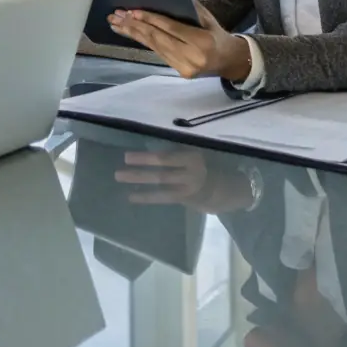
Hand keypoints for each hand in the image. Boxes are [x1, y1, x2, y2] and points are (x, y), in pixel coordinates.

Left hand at [107, 3, 250, 82]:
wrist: (229, 60)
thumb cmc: (216, 34)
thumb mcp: (208, 18)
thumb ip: (189, 8)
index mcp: (202, 42)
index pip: (171, 28)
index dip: (150, 19)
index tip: (132, 11)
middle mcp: (193, 57)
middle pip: (158, 39)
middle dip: (135, 26)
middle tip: (117, 16)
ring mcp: (185, 67)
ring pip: (154, 47)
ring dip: (133, 34)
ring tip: (116, 24)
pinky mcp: (178, 71)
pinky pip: (158, 53)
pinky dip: (143, 41)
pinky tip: (130, 33)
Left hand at [115, 148, 255, 212]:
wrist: (228, 187)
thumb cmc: (207, 163)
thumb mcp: (196, 152)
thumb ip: (177, 151)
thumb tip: (150, 146)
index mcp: (193, 157)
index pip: (166, 157)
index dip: (146, 158)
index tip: (127, 156)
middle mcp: (190, 172)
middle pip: (161, 172)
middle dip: (139, 170)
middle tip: (118, 170)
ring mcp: (188, 187)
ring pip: (160, 185)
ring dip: (139, 182)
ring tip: (120, 178)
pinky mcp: (185, 199)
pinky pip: (163, 198)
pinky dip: (147, 196)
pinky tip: (132, 196)